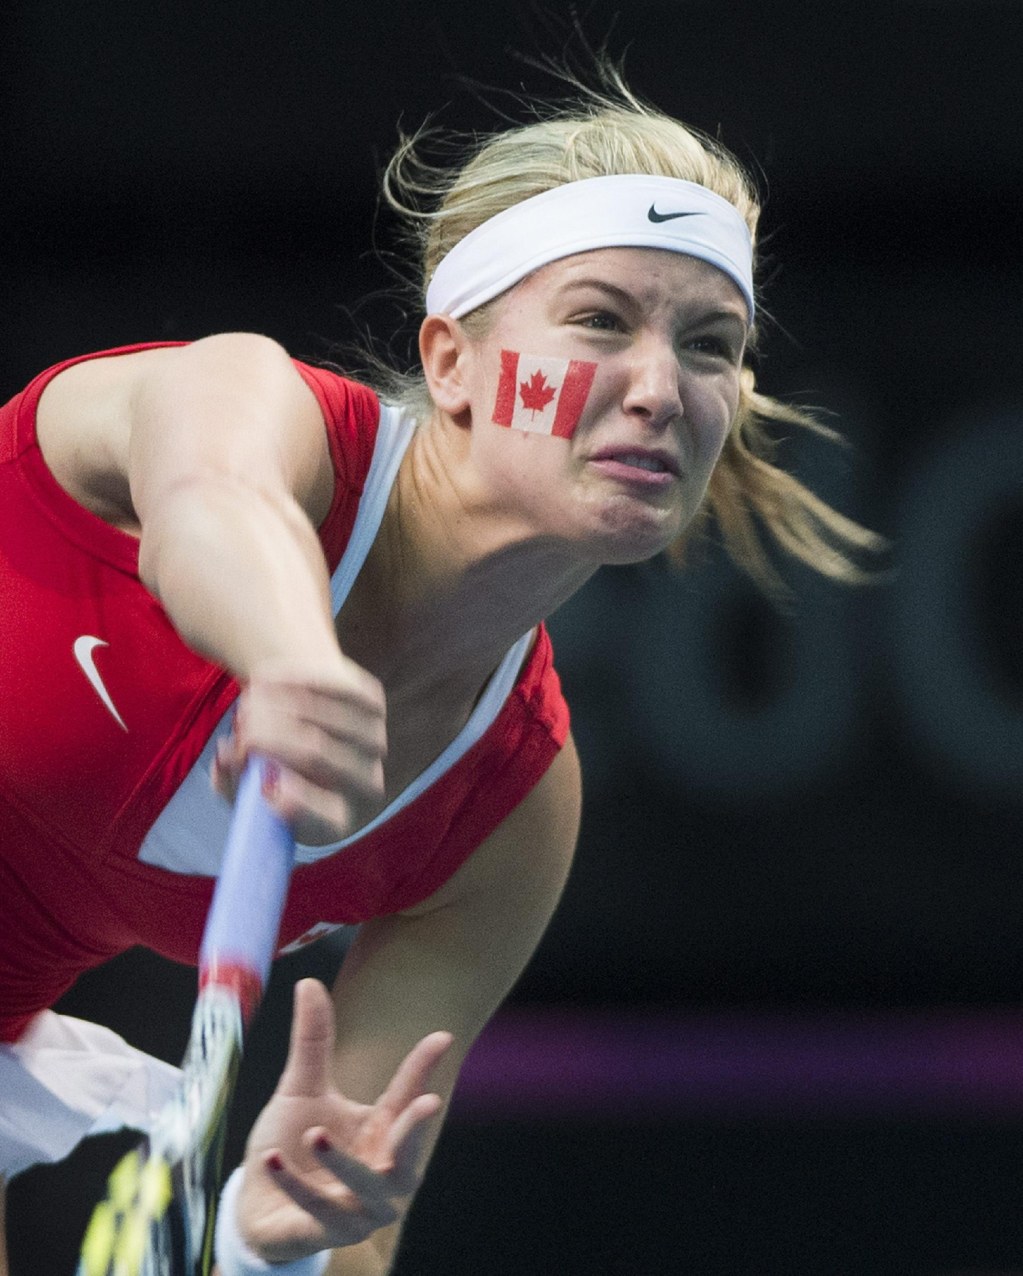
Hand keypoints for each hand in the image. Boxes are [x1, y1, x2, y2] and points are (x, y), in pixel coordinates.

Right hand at [212, 657, 386, 843]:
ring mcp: (373, 742)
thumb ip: (232, 780)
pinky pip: (335, 689)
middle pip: (320, 757)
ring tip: (247, 701)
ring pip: (326, 719)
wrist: (301, 717)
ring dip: (280, 706)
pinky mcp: (373, 704)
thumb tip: (226, 759)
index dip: (300, 803)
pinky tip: (265, 679)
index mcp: (335, 821)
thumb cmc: (268, 762)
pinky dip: (297, 681)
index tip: (264, 787)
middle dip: (273, 737)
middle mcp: (363, 783)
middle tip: (240, 726)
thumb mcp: (245, 784)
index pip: (328, 819)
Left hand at [233, 979, 451, 1262]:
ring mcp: (359, 1209)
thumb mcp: (303, 1086)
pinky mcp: (328, 1233)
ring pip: (364, 1186)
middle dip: (416, 1131)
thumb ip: (313, 1041)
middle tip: (426, 1104)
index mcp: (382, 1132)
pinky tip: (272, 1160)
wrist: (258, 1205)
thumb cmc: (292, 1142)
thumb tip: (309, 981)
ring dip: (343, 1163)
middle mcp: (381, 1172)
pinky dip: (296, 1185)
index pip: (408, 1097)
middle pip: (408, 1154)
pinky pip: (316, 1210)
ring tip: (315, 1134)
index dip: (424, 1068)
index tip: (442, 1037)